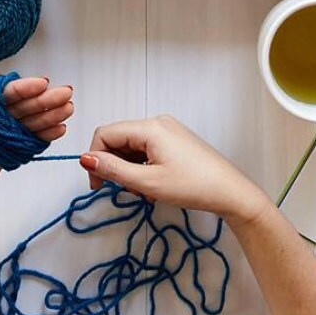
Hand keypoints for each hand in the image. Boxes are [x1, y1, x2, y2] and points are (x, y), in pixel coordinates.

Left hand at [0, 78, 73, 227]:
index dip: (19, 90)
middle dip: (41, 100)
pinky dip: (41, 136)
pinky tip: (58, 131)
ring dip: (46, 115)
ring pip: (23, 122)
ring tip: (69, 110)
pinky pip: (22, 142)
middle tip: (66, 95)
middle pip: (15, 106)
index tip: (40, 84)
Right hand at [81, 114, 270, 227]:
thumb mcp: (148, 182)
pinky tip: (152, 186)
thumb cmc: (193, 186)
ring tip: (143, 192)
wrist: (231, 192)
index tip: (98, 185)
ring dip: (129, 169)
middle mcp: (157, 122)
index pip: (105, 134)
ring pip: (132, 146)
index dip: (95, 158)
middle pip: (118, 139)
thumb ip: (114, 169)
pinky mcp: (174, 141)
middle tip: (124, 192)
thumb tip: (84, 158)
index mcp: (149, 127)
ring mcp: (167, 130)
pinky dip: (142, 167)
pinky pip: (146, 149)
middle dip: (115, 166)